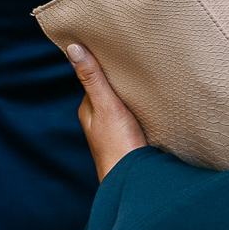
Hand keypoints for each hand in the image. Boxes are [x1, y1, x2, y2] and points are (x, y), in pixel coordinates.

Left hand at [67, 43, 147, 179]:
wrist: (134, 181)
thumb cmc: (117, 145)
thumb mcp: (105, 106)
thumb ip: (92, 78)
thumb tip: (73, 48)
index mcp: (88, 109)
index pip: (95, 80)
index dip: (106, 66)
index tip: (117, 50)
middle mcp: (99, 119)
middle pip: (111, 92)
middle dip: (123, 81)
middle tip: (139, 61)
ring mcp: (116, 130)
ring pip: (125, 105)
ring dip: (135, 95)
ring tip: (150, 78)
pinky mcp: (134, 139)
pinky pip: (139, 117)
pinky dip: (144, 109)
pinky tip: (155, 104)